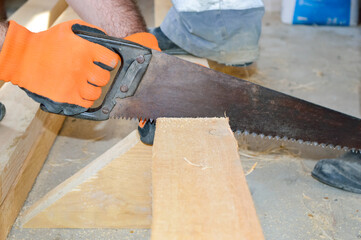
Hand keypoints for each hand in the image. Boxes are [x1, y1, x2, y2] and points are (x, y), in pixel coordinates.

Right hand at [0, 20, 118, 114]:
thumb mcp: (68, 29)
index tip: (105, 63)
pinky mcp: (67, 97)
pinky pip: (86, 103)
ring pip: (97, 92)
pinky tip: (80, 93)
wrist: (22, 58)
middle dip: (100, 75)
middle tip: (93, 74)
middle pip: (105, 78)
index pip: (111, 60)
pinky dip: (86, 99)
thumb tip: (105, 38)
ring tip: (86, 84)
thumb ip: (89, 31)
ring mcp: (75, 84)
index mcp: (85, 50)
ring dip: (93, 88)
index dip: (109, 61)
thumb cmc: (45, 43)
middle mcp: (83, 67)